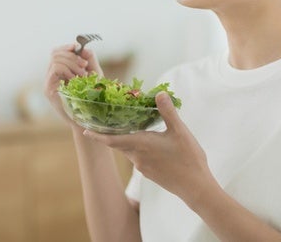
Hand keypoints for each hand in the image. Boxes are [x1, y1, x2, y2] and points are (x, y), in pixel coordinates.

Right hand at [44, 43, 103, 127]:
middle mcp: (51, 76)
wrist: (90, 117)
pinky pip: (55, 69)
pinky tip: (75, 79)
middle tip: (84, 66)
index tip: (78, 48)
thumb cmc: (93, 96)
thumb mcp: (94, 73)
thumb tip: (81, 47)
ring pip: (56, 60)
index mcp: (60, 71)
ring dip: (72, 64)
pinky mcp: (48, 89)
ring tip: (82, 76)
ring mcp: (48, 83)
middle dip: (72, 56)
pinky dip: (67, 70)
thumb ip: (89, 59)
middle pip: (55, 53)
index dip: (66, 47)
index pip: (56, 52)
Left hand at [83, 92, 213, 204]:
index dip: (97, 135)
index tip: (84, 131)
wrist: (195, 187)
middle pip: (119, 144)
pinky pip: (139, 158)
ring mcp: (143, 167)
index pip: (112, 140)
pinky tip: (151, 143)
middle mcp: (137, 157)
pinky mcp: (150, 174)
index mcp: (141, 144)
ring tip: (132, 128)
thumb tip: (159, 93)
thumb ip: (167, 112)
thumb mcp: (179, 131)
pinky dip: (138, 148)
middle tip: (108, 122)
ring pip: (130, 150)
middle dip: (112, 134)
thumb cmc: (188, 159)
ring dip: (128, 140)